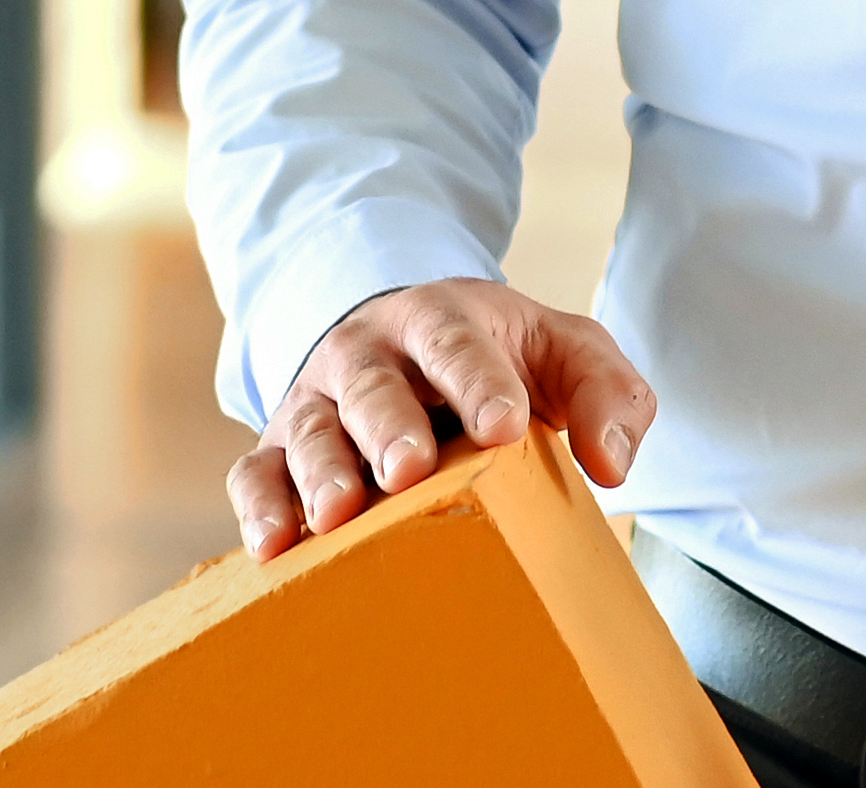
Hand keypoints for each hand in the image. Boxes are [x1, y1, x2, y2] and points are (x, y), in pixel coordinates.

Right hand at [227, 277, 656, 560]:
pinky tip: (275, 545)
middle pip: (374, 385)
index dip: (480, 381)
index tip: (503, 426)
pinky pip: (254, 473)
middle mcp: (369, 353)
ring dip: (321, 470)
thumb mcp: (562, 353)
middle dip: (390, 425)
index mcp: (442, 320)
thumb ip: (606, 391)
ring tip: (340, 513)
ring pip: (309, 429)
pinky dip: (258, 507)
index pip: (459, 343)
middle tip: (410, 467)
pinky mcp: (277, 449)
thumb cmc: (498, 358)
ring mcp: (317, 400)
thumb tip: (611, 463)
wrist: (410, 341)